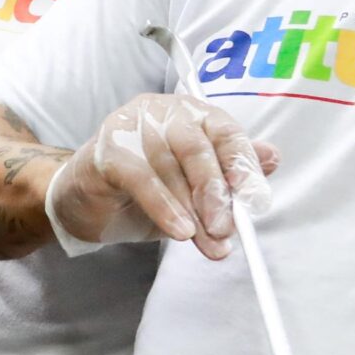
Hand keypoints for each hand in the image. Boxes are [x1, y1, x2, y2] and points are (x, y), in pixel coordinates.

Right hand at [47, 93, 275, 259]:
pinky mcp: (107, 149)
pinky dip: (163, 207)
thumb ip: (229, 175)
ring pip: (170, 166)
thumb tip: (274, 158)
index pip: (226, 134)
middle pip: (198, 148)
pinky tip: (178, 231)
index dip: (244, 167)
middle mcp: (164, 111)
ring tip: (205, 242)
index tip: (256, 202)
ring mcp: (132, 125)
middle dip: (216, 193)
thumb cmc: (143, 193)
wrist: (81, 201)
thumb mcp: (193, 190)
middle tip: (226, 230)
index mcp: (192, 114)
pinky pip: (141, 179)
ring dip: (190, 210)